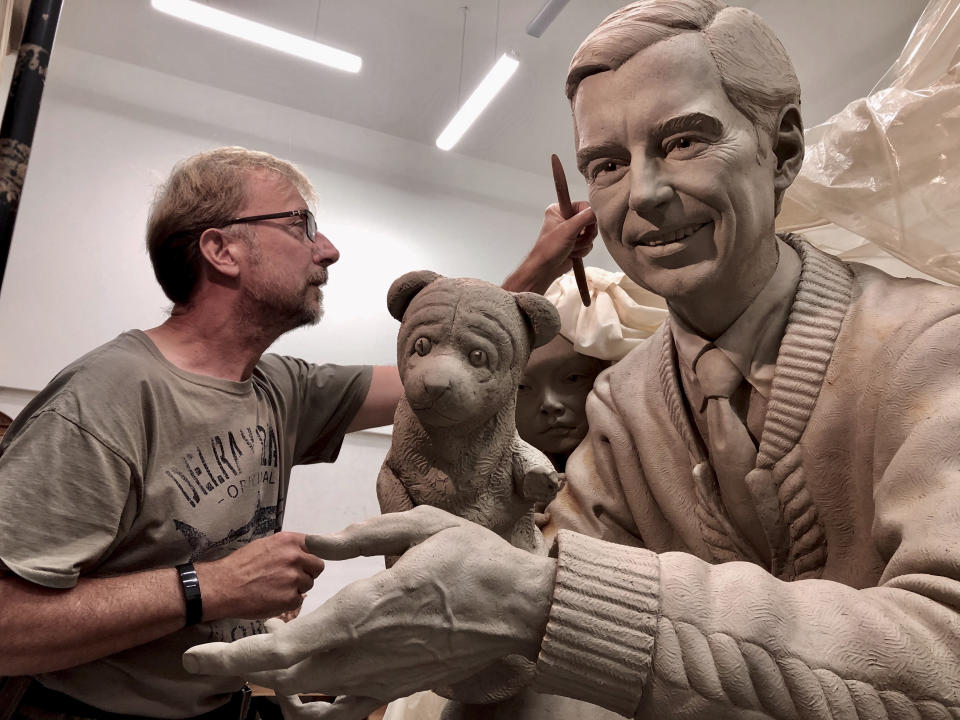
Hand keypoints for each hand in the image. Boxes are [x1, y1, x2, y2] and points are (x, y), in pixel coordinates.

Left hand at [183, 507, 556, 701]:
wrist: (520, 608)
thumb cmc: (474, 560)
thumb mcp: (419, 527)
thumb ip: (360, 536)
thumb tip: (311, 543)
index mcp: (367, 608)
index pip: (285, 643)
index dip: (233, 656)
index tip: (195, 656)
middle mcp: (366, 651)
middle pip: (285, 675)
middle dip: (239, 669)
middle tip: (207, 658)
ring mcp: (382, 675)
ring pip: (309, 695)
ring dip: (270, 685)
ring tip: (248, 667)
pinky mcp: (398, 685)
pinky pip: (346, 713)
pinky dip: (313, 711)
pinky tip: (298, 700)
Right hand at [198, 532, 323, 621]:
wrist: (222, 586)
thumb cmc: (240, 565)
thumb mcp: (264, 545)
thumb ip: (286, 548)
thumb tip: (302, 552)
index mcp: (289, 541)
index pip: (317, 546)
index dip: (310, 556)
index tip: (307, 562)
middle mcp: (295, 557)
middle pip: (317, 567)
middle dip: (307, 572)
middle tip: (290, 578)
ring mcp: (294, 578)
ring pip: (308, 584)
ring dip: (297, 588)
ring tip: (276, 588)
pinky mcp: (290, 598)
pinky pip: (298, 600)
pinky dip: (288, 601)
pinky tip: (273, 598)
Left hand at [503, 202, 596, 292]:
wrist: (545, 269)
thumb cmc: (549, 249)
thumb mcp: (568, 229)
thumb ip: (585, 217)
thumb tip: (598, 211)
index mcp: (560, 209)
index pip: (584, 206)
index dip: (587, 217)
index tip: (584, 227)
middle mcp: (566, 218)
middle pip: (590, 220)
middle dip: (585, 234)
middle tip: (575, 239)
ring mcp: (571, 231)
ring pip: (590, 234)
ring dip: (583, 244)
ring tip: (571, 247)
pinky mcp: (576, 242)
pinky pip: (589, 243)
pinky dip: (582, 250)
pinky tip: (572, 253)